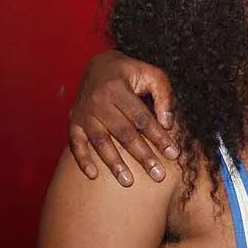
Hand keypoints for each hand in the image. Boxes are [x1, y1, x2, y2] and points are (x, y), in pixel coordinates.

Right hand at [68, 51, 177, 185]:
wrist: (98, 65)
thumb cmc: (130, 73)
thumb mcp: (151, 74)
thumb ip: (163, 96)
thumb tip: (167, 124)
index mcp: (117, 88)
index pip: (142, 118)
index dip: (158, 137)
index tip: (174, 154)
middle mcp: (98, 101)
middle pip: (123, 133)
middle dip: (142, 156)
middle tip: (158, 175)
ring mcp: (83, 112)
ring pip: (100, 141)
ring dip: (114, 163)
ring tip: (128, 182)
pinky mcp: (73, 121)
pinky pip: (75, 143)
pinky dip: (82, 159)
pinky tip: (93, 175)